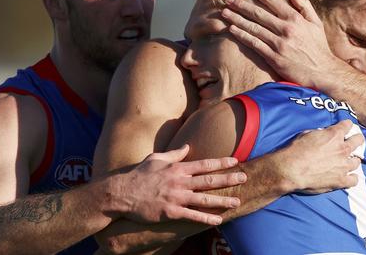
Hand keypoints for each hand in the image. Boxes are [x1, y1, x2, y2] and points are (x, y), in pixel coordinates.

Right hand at [108, 145, 246, 224]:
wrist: (121, 193)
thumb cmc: (138, 175)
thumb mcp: (156, 158)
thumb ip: (174, 153)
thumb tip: (187, 146)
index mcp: (177, 168)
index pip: (204, 164)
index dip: (221, 163)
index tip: (235, 161)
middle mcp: (180, 181)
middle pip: (209, 180)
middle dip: (229, 179)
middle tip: (244, 178)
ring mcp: (176, 197)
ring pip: (204, 199)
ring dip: (223, 200)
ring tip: (238, 201)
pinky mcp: (171, 212)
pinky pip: (193, 216)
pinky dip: (207, 218)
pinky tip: (219, 220)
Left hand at [221, 0, 344, 88]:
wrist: (323, 72)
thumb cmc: (319, 48)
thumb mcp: (316, 23)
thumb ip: (304, 5)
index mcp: (296, 18)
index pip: (272, 0)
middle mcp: (286, 29)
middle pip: (258, 13)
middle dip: (241, 4)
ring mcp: (279, 44)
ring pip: (253, 27)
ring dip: (236, 19)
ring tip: (224, 12)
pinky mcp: (274, 58)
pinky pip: (254, 44)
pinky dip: (242, 36)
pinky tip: (232, 29)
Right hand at [272, 120, 363, 193]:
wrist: (290, 170)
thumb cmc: (296, 151)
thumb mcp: (307, 134)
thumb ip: (320, 134)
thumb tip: (324, 135)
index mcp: (334, 135)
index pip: (347, 125)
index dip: (346, 125)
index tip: (345, 127)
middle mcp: (342, 149)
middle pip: (359, 140)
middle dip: (357, 139)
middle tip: (353, 141)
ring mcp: (343, 166)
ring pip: (357, 161)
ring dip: (352, 160)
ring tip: (347, 162)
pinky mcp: (340, 180)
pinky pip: (354, 180)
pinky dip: (352, 178)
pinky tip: (347, 177)